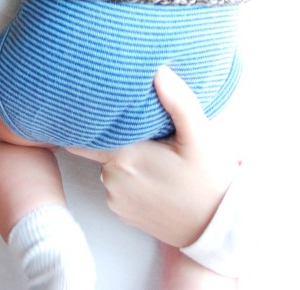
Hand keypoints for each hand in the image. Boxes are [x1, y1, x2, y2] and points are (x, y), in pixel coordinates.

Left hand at [68, 65, 239, 247]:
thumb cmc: (209, 180)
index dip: (81, 118)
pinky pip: (118, 183)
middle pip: (100, 144)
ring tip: (156, 151)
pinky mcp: (124, 213)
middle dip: (117, 133)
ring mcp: (116, 200)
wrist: (218, 228)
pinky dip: (130, 175)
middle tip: (146, 127)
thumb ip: (178, 101)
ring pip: (110, 163)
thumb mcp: (200, 136)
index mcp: (125, 158)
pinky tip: (155, 172)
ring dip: (125, 154)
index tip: (86, 102)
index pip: (82, 135)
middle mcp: (113, 180)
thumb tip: (159, 71)